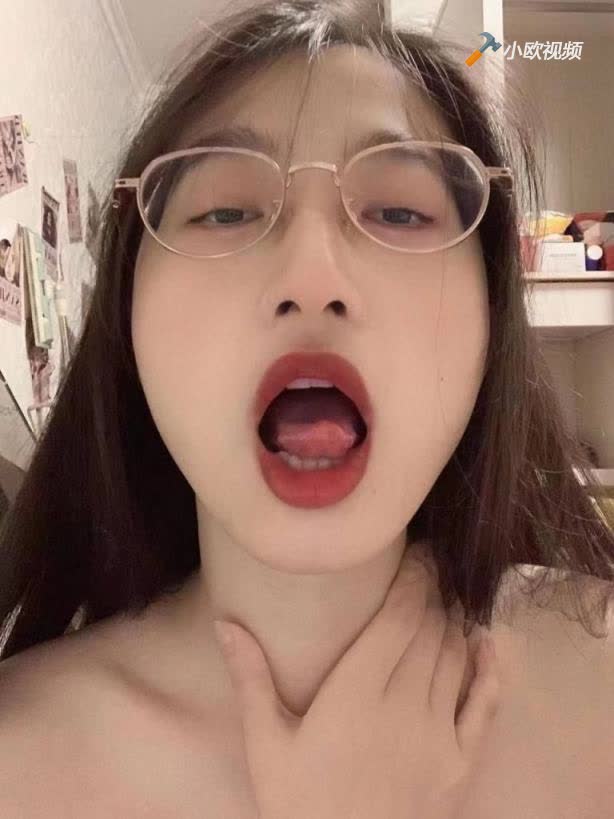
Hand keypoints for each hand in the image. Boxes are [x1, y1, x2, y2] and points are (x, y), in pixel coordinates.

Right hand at [213, 550, 499, 818]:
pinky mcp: (460, 763)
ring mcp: (438, 734)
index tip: (417, 551)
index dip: (414, 578)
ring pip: (454, 656)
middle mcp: (404, 705)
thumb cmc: (298, 805)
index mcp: (356, 694)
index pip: (398, 618)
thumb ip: (251, 680)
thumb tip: (226, 623)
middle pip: (429, 628)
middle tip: (431, 563)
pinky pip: (484, 704)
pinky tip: (487, 641)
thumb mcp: (266, 746)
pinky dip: (489, 667)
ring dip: (453, 619)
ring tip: (447, 595)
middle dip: (433, 589)